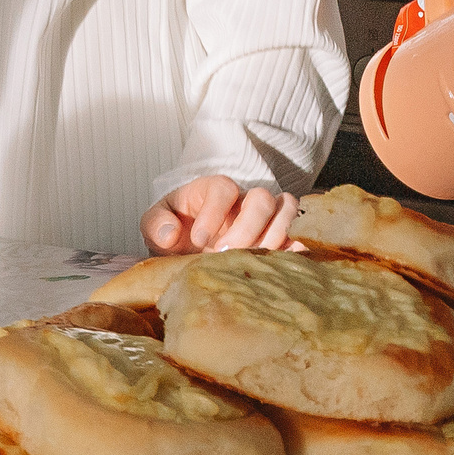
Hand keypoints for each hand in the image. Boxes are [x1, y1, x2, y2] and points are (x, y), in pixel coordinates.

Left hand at [142, 176, 299, 254]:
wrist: (188, 246)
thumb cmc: (175, 228)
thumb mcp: (155, 223)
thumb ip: (156, 224)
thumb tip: (170, 234)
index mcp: (214, 190)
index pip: (224, 189)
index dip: (213, 213)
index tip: (198, 240)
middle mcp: (244, 199)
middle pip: (262, 198)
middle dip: (248, 227)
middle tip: (226, 253)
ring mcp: (266, 216)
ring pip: (287, 209)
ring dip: (275, 235)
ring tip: (254, 260)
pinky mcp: (279, 236)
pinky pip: (298, 234)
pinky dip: (297, 247)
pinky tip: (286, 265)